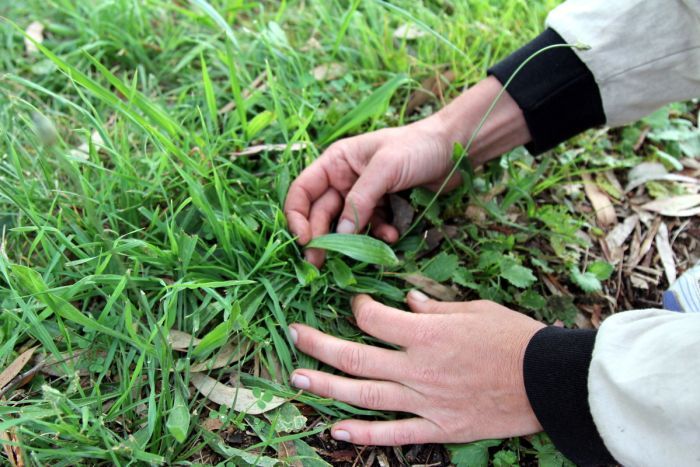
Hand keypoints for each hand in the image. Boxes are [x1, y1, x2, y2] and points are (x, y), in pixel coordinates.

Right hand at [284, 77, 530, 266]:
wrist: (456, 147)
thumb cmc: (417, 147)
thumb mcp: (385, 168)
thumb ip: (360, 200)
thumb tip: (339, 234)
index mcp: (335, 162)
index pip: (302, 191)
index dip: (297, 217)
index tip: (304, 241)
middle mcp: (344, 179)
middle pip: (321, 214)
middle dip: (321, 238)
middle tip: (320, 265)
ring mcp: (364, 195)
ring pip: (346, 225)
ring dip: (354, 240)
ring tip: (364, 254)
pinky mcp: (384, 207)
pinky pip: (372, 228)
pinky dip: (378, 235)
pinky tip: (393, 236)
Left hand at [288, 292, 544, 444]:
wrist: (548, 381)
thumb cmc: (514, 338)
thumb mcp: (474, 310)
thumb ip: (433, 308)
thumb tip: (405, 302)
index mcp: (427, 333)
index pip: (373, 318)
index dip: (357, 307)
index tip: (355, 303)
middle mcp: (418, 368)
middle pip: (356, 355)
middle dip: (319, 344)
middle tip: (294, 335)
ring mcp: (425, 402)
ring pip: (364, 395)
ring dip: (327, 385)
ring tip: (298, 377)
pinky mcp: (438, 428)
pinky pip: (394, 434)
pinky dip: (363, 434)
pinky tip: (335, 428)